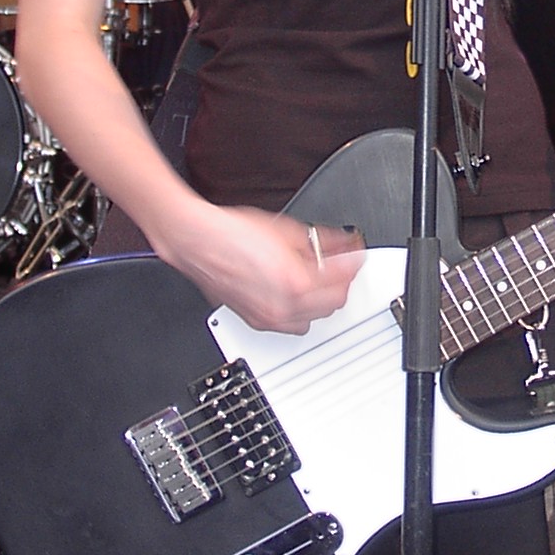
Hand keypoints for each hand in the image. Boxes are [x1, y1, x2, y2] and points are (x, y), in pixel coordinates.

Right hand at [152, 203, 365, 335]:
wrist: (198, 243)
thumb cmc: (232, 234)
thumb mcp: (287, 229)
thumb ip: (322, 240)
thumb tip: (344, 244)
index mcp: (296, 282)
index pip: (343, 279)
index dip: (354, 261)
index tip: (356, 252)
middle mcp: (285, 307)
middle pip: (334, 303)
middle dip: (342, 282)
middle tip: (341, 263)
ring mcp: (270, 318)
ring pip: (315, 319)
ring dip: (323, 300)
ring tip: (321, 278)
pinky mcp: (257, 321)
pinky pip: (292, 324)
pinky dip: (302, 311)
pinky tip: (298, 292)